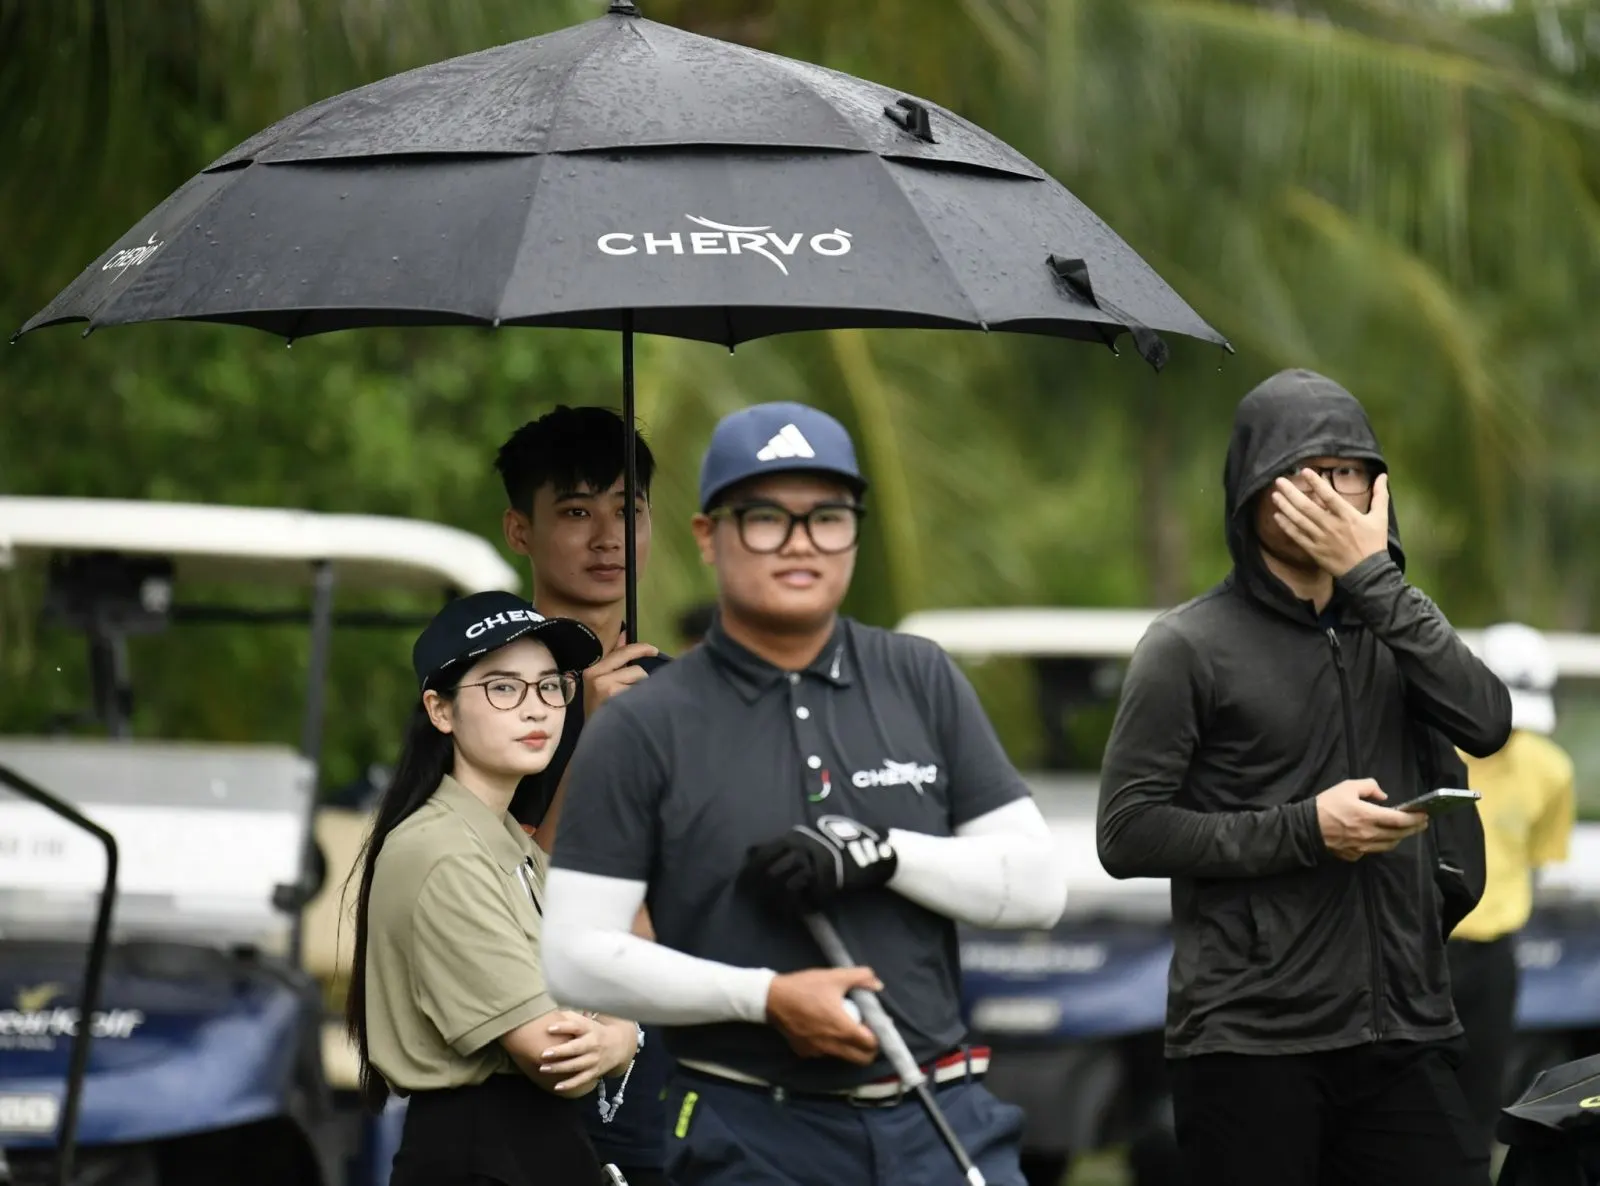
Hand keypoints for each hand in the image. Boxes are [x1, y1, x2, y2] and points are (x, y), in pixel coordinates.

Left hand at [538, 1011, 632, 1092]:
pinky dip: (570, 1084)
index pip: (576, 1026)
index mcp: (590, 1029)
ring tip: (543, 1068)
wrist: (619, 1045)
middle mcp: (593, 1044)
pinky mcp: (595, 1072)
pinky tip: (557, 1087)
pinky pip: (582, 1079)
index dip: (564, 1027)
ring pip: (576, 1065)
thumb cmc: (595, 1031)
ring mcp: (594, 1059)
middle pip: (576, 1048)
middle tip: (544, 1053)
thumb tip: (549, 1010)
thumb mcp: (587, 1022)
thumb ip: (571, 1018)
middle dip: (560, 1051)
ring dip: (560, 1068)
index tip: (549, 1028)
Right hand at [582, 638, 658, 716]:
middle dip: (643, 678)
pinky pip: (641, 693)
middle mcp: (598, 677)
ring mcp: (608, 688)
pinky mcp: (618, 700)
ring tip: (633, 703)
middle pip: (636, 668)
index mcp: (593, 671)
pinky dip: (642, 700)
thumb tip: (625, 634)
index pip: (621, 652)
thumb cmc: (599, 711)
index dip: (640, 649)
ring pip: (640, 680)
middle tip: (650, 684)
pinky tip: (635, 711)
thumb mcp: (601, 684)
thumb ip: (614, 660)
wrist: (596, 739)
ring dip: (642, 691)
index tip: (653, 650)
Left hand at [740, 816, 898, 912]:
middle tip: (755, 901)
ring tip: (771, 910)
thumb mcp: (803, 840)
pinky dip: (792, 906)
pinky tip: (789, 913)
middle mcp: (798, 848)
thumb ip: (781, 847)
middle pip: (769, 870)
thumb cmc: (829, 848)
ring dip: (774, 900)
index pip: (760, 854)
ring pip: (783, 884)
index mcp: (791, 838)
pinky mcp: (822, 879)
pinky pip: (801, 895)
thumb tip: (751, 855)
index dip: (748, 871)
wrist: (860, 853)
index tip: (742, 885)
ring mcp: (811, 863)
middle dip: (759, 888)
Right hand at [766, 967, 881, 1064]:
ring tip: (843, 1027)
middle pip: (861, 1059)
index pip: (872, 1046)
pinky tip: (823, 1029)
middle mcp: (833, 1046)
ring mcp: (818, 1052)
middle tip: (864, 1030)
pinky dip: (829, 1046)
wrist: (772, 999)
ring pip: (843, 1057)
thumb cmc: (806, 987)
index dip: (877, 1036)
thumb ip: (860, 978)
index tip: (874, 1024)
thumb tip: (878, 985)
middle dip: (868, 1048)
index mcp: (844, 1029)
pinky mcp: (805, 1052)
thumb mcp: (834, 977)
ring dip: (849, 1048)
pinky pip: (824, 1053)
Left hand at [1271, 471, 1389, 577]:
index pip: (1328, 496)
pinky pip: (1297, 537)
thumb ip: (1380, 495)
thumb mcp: (1380, 518)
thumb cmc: (1374, 543)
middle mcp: (1331, 526)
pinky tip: (1277, 517)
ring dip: (1285, 507)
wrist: (1367, 572)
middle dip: (1291, 493)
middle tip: (1279, 481)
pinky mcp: (1314, 550)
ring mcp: (1321, 539)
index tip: (1304, 471)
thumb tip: (1383, 475)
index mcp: (1347, 516)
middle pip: (1307, 507)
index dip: (1316, 483)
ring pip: (1299, 521)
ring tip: (1275, 496)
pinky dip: (1286, 526)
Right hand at [1316, 778, 1429, 861]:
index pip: (1399, 820)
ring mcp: (1363, 847)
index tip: (1424, 815)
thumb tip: (1384, 796)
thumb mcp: (1346, 787)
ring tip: (1405, 830)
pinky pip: (1374, 850)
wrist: (1306, 827)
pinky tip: (1382, 838)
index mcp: (1368, 816)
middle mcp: (1369, 834)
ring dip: (1400, 837)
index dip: (1414, 818)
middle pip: (1398, 834)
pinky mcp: (1355, 855)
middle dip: (1413, 828)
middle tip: (1422, 823)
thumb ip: (1369, 787)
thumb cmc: (1327, 805)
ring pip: (1389, 845)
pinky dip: (1382, 844)